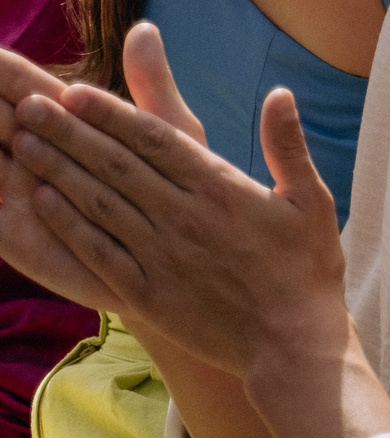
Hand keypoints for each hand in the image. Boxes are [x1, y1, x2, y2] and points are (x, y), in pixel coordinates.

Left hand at [8, 30, 349, 380]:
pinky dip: (66, 225)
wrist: (291, 344)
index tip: (76, 92)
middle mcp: (182, 217)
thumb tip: (281, 93)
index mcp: (221, 188)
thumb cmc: (307, 269)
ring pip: (97, 203)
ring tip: (24, 145)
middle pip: (115, 165)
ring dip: (57, 171)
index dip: (112, 114)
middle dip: (69, 132)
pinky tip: (41, 202)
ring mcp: (159, 256)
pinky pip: (97, 251)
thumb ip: (289, 145)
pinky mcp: (144, 293)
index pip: (154, 139)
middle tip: (31, 106)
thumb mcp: (312, 199)